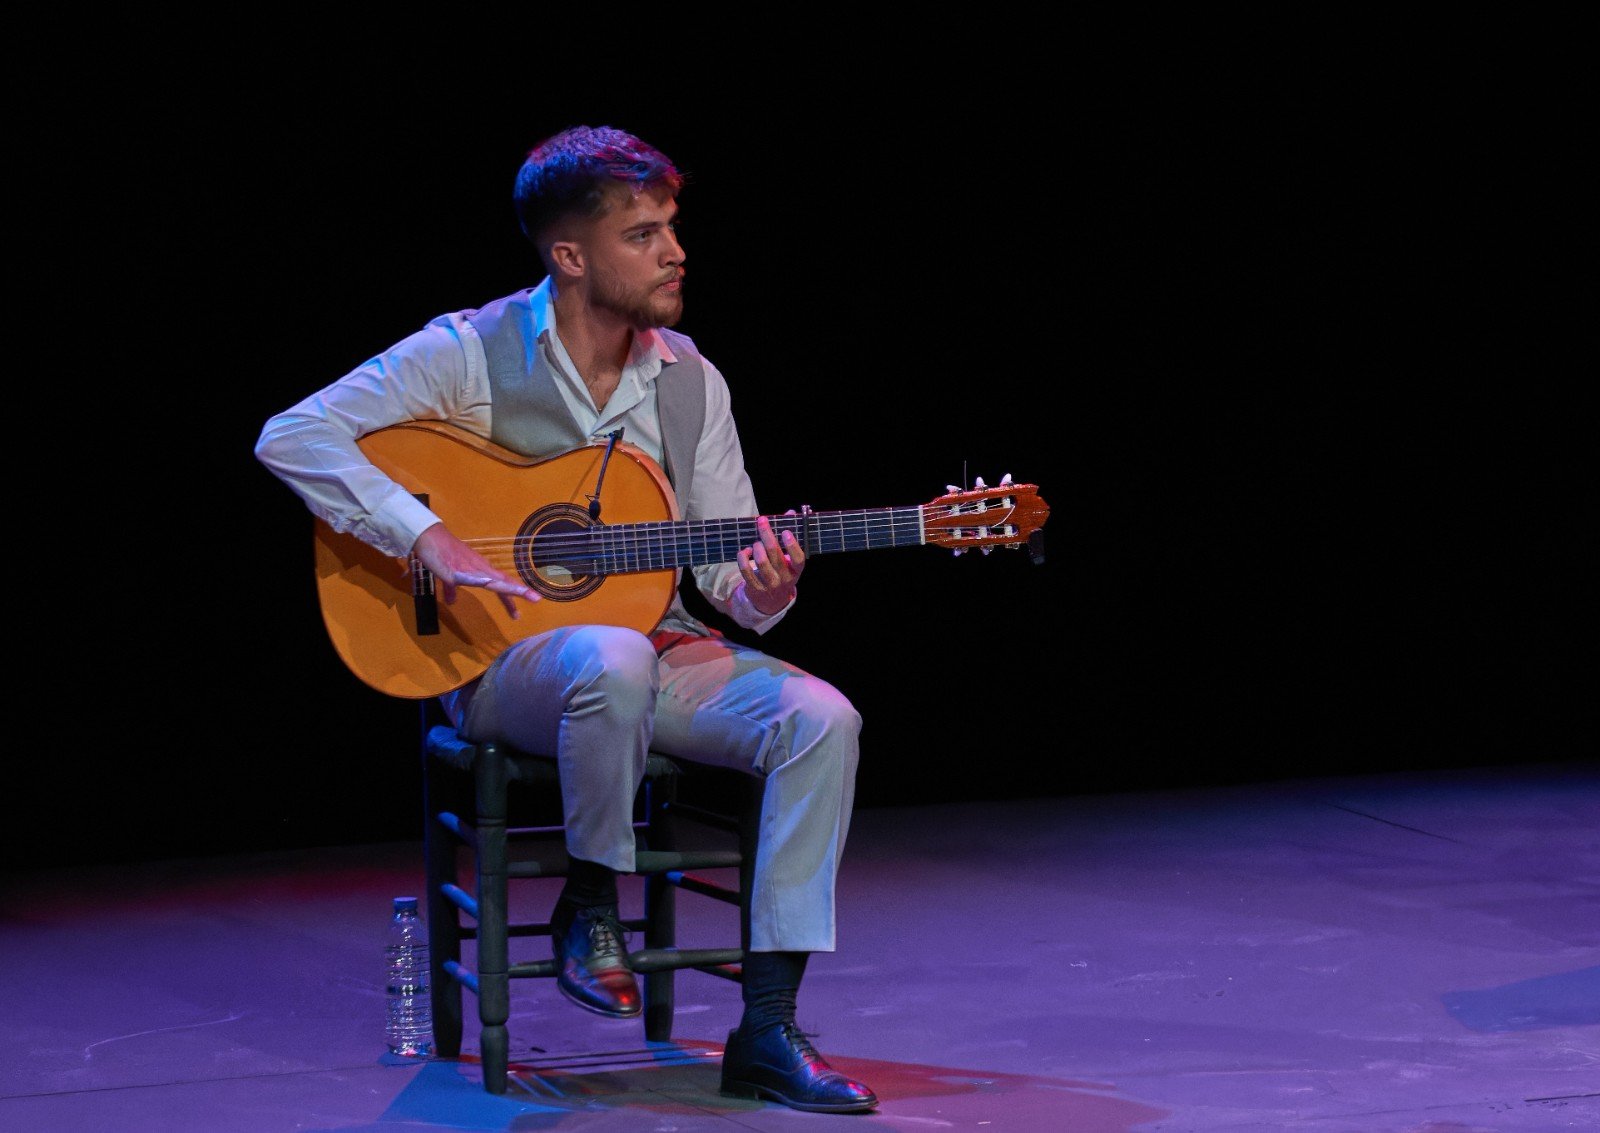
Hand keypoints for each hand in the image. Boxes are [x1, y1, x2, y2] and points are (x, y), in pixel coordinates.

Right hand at [408, 522, 539, 616]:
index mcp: (480, 570)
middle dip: (519, 591)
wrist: (428, 537)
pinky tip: (491, 585)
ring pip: (494, 580)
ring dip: (509, 587)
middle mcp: (480, 569)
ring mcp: (470, 569)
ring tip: (524, 594)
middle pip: (503, 582)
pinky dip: (483, 582)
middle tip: (537, 599)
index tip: (529, 600)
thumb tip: (452, 601)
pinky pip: (473, 578)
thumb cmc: (440, 554)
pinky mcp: (457, 571)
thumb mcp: (448, 575)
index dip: (514, 592)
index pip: (501, 583)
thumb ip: (452, 588)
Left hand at [737, 512, 803, 615]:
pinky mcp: (755, 588)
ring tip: (756, 543)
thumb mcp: (789, 559)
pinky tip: (744, 551)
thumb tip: (790, 512)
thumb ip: (790, 535)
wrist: (772, 601)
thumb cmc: (782, 571)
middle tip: (762, 521)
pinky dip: (743, 557)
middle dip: (767, 535)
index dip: (792, 545)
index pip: (798, 558)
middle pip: (775, 555)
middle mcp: (785, 578)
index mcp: (796, 570)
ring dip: (756, 546)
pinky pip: (746, 570)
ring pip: (761, 561)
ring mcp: (770, 584)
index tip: (785, 531)